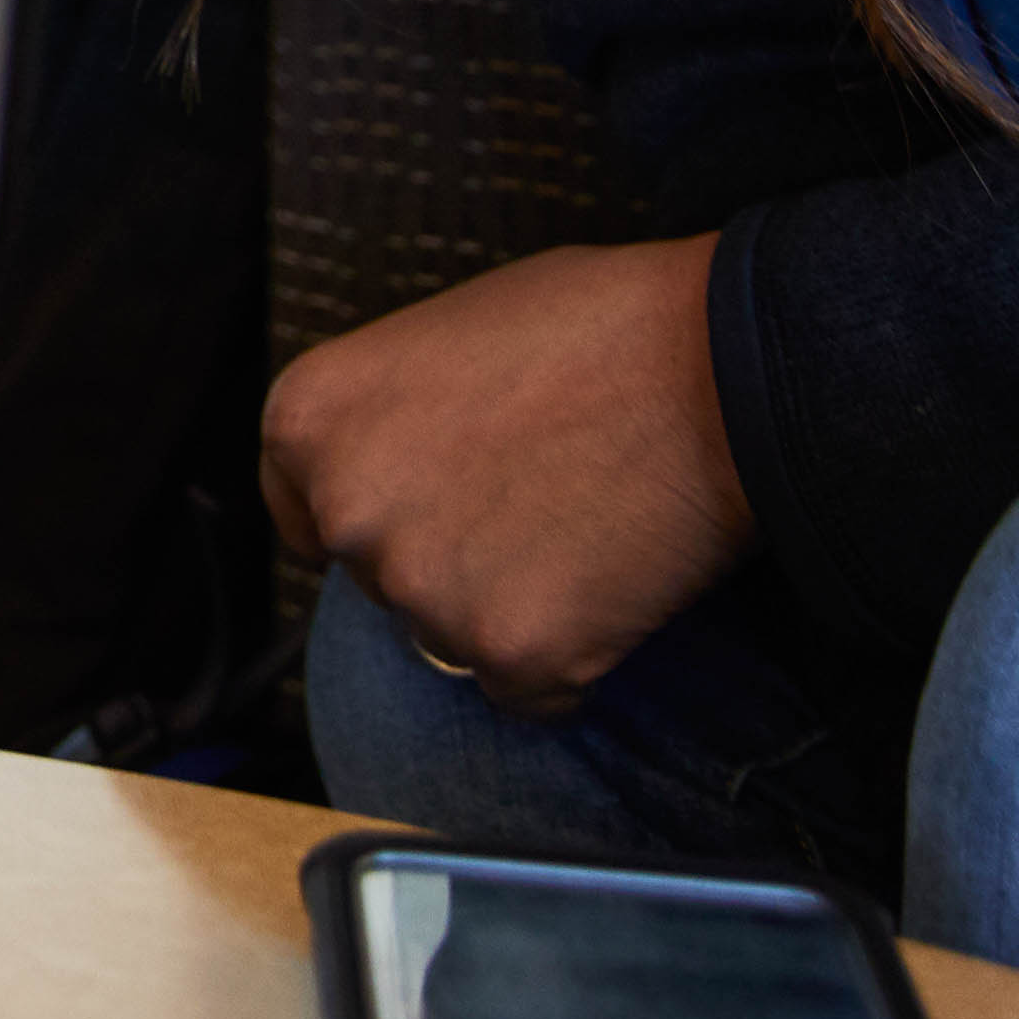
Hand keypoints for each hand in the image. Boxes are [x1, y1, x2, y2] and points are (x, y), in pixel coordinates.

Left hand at [260, 233, 751, 714]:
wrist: (720, 367)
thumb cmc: (597, 327)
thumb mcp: (443, 336)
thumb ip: (390, 415)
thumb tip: (392, 465)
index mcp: (310, 418)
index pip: (298, 512)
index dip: (368, 515)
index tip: (419, 513)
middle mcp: (346, 509)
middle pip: (379, 578)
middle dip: (444, 557)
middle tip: (535, 504)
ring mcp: (422, 589)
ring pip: (450, 636)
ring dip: (507, 608)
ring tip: (585, 528)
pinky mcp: (508, 652)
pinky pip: (526, 691)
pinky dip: (570, 661)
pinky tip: (613, 585)